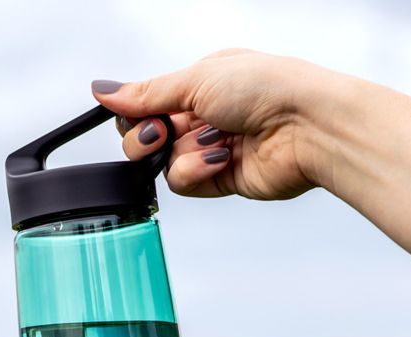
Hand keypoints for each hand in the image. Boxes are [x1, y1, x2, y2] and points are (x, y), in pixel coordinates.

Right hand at [91, 49, 331, 200]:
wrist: (308, 125)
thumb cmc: (266, 88)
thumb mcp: (196, 81)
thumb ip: (146, 94)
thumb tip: (103, 91)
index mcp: (200, 84)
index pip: (146, 105)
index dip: (134, 114)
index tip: (136, 116)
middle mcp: (204, 116)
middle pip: (146, 138)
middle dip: (147, 138)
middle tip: (159, 134)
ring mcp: (212, 149)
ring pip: (164, 163)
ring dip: (182, 153)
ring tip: (211, 141)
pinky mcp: (222, 179)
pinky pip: (185, 183)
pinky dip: (197, 171)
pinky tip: (222, 158)